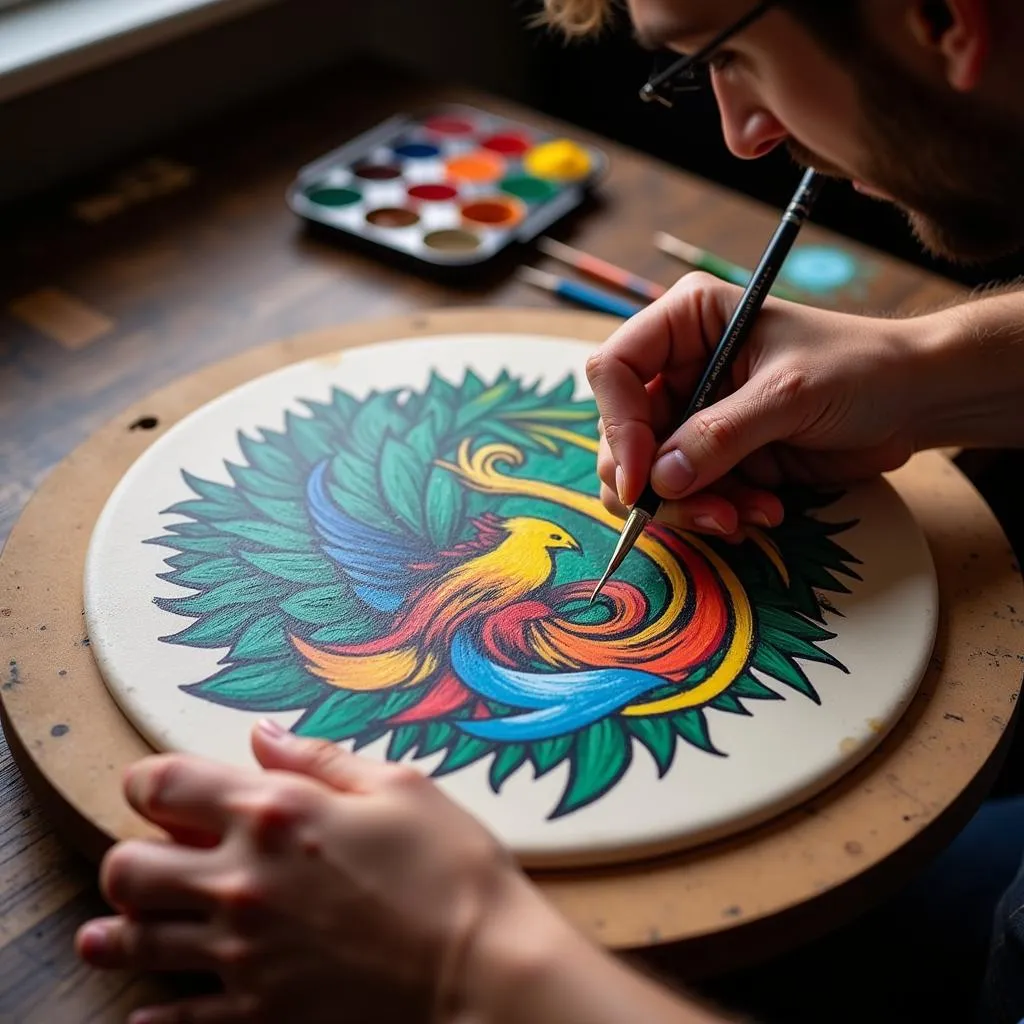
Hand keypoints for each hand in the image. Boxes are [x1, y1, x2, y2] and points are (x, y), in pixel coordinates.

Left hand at [75, 721, 533, 1023]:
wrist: (484, 974)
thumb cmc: (454, 871)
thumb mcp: (401, 788)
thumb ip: (321, 758)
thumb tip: (264, 736)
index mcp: (276, 812)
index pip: (165, 784)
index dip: (147, 782)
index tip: (156, 790)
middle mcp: (242, 881)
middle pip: (129, 869)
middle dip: (129, 859)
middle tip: (149, 862)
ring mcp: (242, 953)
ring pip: (134, 943)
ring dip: (116, 933)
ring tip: (107, 932)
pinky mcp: (256, 1015)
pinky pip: (174, 1018)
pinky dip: (154, 1012)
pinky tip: (149, 1006)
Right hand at [588, 272, 922, 536]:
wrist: (916, 401)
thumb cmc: (860, 368)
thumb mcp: (788, 395)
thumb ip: (720, 436)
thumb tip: (657, 480)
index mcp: (687, 324)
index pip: (613, 370)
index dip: (616, 425)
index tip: (639, 478)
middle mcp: (680, 369)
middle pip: (623, 434)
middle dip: (656, 483)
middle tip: (702, 512)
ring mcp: (696, 417)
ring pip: (652, 476)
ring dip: (692, 507)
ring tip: (744, 517)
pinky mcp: (718, 457)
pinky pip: (690, 497)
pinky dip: (718, 515)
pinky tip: (762, 514)